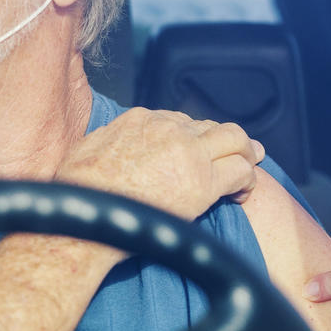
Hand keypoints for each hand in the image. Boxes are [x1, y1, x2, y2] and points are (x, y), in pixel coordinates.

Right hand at [55, 107, 264, 221]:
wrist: (87, 212)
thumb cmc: (79, 189)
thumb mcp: (89, 147)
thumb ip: (109, 139)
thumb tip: (110, 142)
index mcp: (141, 118)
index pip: (181, 120)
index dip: (194, 135)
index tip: (198, 150)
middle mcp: (169, 128)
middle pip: (211, 126)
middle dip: (227, 138)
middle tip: (241, 150)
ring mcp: (189, 152)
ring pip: (234, 140)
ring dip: (246, 152)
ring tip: (251, 165)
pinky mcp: (204, 180)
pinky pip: (240, 171)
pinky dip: (247, 180)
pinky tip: (242, 193)